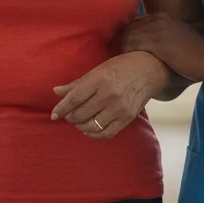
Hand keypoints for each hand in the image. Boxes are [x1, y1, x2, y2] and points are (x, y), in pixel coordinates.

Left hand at [51, 52, 170, 138]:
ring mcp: (120, 107)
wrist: (149, 69)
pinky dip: (94, 134)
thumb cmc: (120, 67)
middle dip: (70, 117)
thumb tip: (55, 91)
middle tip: (68, 115)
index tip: (54, 115)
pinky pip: (106, 133)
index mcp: (100, 79)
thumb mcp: (98, 70)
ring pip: (91, 125)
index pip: (74, 98)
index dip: (61, 108)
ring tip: (78, 122)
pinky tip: (89, 129)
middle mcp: (109, 94)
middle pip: (81, 114)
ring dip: (80, 126)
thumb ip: (76, 83)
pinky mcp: (128, 117)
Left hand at [121, 13, 203, 81]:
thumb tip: (151, 45)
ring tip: (127, 61)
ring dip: (125, 49)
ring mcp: (156, 29)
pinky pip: (130, 45)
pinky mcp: (155, 41)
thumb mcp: (179, 35)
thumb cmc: (195, 53)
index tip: (130, 48)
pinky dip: (127, 53)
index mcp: (163, 16)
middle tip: (126, 56)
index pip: (136, 22)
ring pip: (127, 36)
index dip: (131, 35)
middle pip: (129, 27)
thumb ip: (165, 34)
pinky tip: (130, 63)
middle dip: (125, 41)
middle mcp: (157, 19)